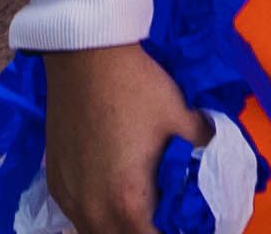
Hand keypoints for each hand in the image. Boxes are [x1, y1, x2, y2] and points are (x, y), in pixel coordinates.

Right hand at [42, 44, 211, 233]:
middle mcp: (93, 210)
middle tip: (162, 218)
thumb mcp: (181, 117)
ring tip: (139, 210)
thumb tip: (216, 153)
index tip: (182, 223)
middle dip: (143, 233)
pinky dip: (95, 214)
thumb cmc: (136, 88)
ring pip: (94, 233)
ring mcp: (69, 198)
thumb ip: (204, 144)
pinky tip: (109, 195)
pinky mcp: (54, 182)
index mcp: (128, 202)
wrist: (84, 56)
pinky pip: (76, 215)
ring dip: (118, 228)